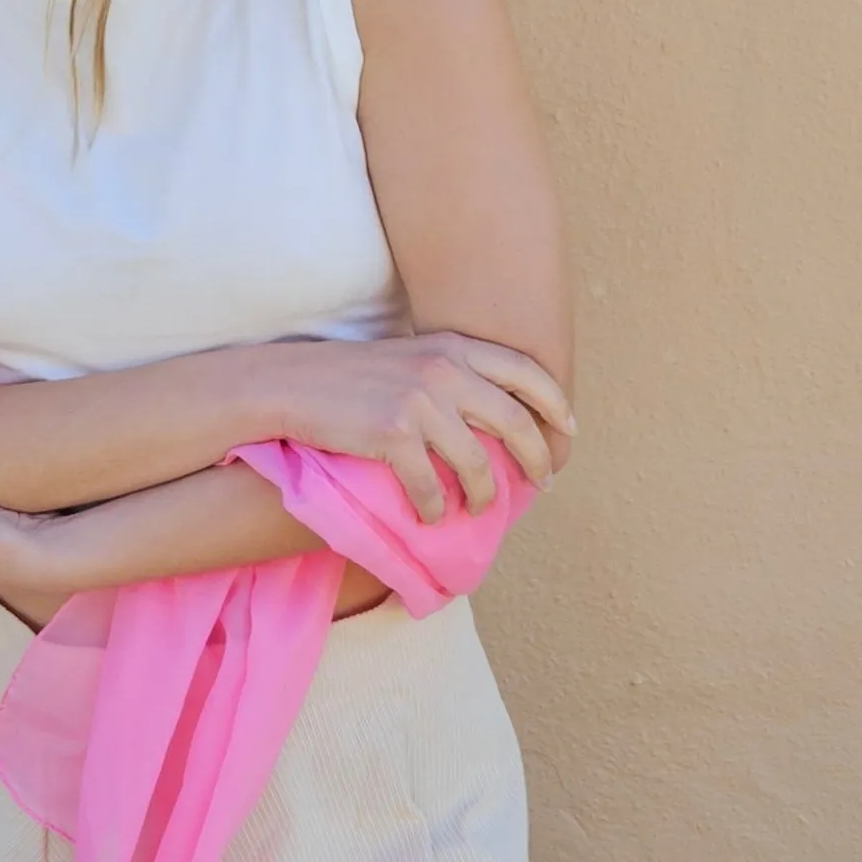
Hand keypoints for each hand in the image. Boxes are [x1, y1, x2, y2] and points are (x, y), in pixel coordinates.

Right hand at [268, 331, 575, 522]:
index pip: (526, 372)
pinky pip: (430, 487)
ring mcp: (419, 402)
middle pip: (516, 422)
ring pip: (477, 465)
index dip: (555, 406)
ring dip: (484, 495)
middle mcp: (444, 370)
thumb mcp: (412, 358)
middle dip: (536, 460)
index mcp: (453, 347)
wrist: (294, 384)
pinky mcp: (393, 436)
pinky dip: (434, 508)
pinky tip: (430, 514)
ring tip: (478, 507)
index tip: (568, 433)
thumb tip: (499, 414)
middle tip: (540, 484)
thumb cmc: (353, 376)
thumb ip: (455, 373)